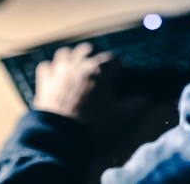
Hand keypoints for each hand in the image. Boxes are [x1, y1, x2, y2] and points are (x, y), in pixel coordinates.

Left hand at [33, 43, 147, 148]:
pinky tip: (57, 76)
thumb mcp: (122, 119)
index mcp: (99, 70)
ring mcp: (59, 72)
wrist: (61, 138)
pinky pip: (46, 67)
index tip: (121, 74)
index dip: (119, 66)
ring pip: (66, 53)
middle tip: (100, 70)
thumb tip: (144, 99)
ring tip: (79, 68)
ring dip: (73, 58)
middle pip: (88, 49)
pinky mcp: (45, 83)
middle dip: (96, 56)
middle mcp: (78, 65)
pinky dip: (52, 69)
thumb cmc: (94, 127)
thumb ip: (136, 106)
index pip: (113, 58)